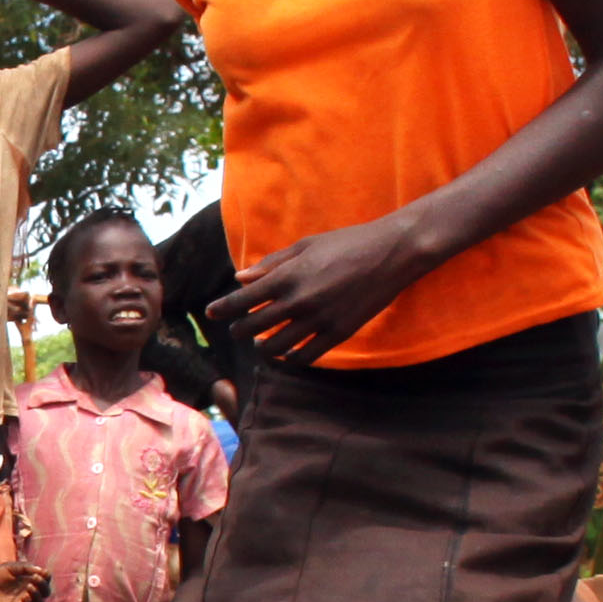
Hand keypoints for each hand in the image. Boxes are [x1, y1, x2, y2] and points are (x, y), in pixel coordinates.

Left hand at [0, 561, 45, 601]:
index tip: (44, 572)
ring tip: (29, 586)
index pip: (44, 581)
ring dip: (37, 595)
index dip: (46, 577)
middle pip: (45, 593)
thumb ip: (26, 568)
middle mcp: (28, 592)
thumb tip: (42, 571)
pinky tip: (24, 597)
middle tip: (36, 578)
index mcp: (28, 581)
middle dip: (43, 586)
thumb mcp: (11, 568)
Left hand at [219, 212, 435, 369]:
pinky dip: (291, 358)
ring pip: (276, 347)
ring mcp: (319, 320)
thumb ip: (271, 265)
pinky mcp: (338, 333)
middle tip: (237, 329)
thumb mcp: (305, 246)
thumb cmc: (346, 243)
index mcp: (288, 276)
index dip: (223, 309)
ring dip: (262, 348)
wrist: (391, 254)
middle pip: (253, 327)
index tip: (211, 312)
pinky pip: (305, 356)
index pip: (242, 299)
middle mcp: (299, 301)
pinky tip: (287, 354)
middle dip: (239, 330)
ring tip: (261, 344)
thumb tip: (240, 278)